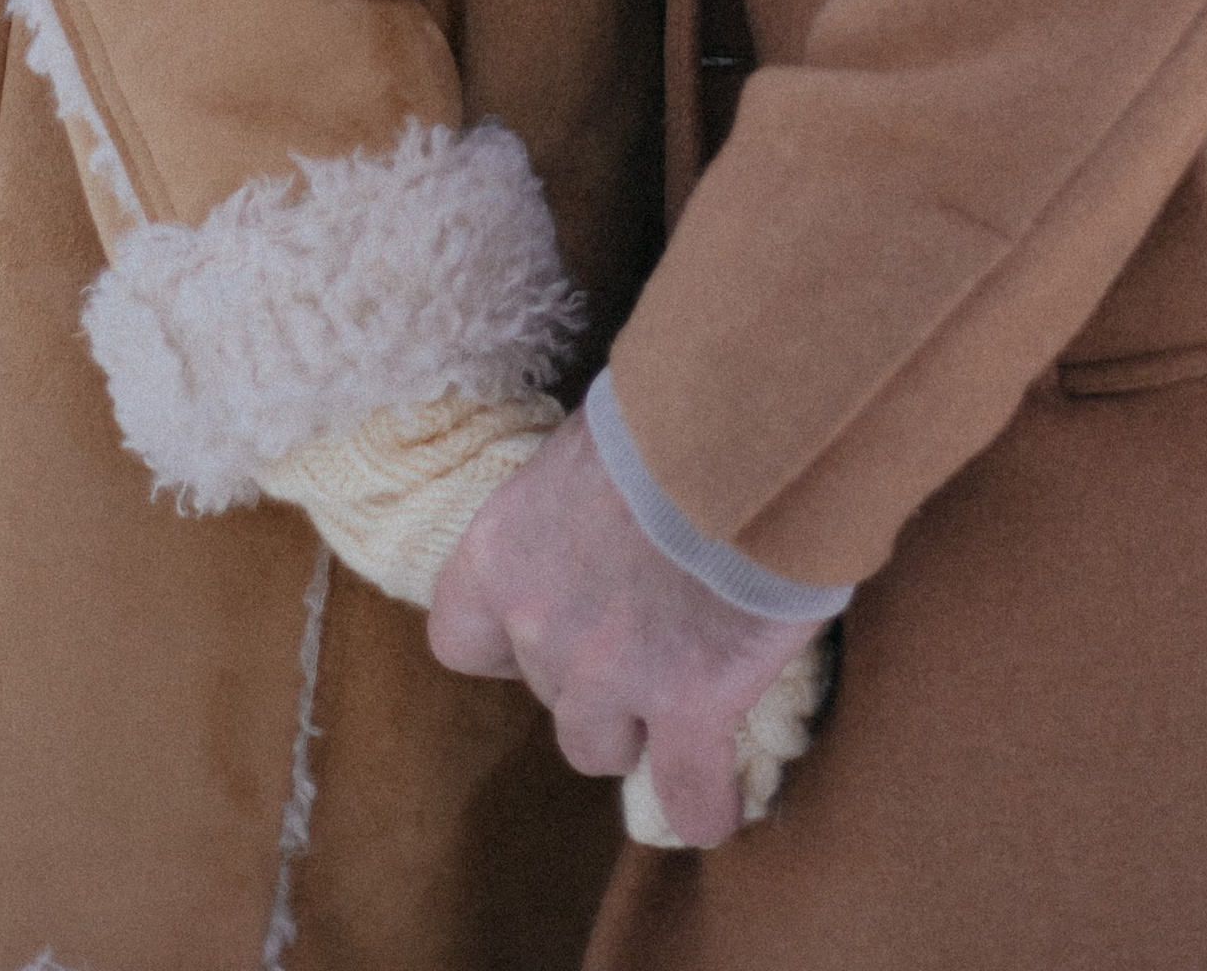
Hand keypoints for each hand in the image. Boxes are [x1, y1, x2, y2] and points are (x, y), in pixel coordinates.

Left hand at [427, 405, 827, 847]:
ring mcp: (612, 674)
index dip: (506, 642)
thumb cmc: (677, 403)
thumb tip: (614, 508)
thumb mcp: (598, 440)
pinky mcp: (690, 704)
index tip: (549, 624)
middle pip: (549, 692)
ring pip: (602, 746)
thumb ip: (584, 502)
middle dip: (595, 672)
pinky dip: (704, 803)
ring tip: (689, 695)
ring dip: (639, 726)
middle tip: (652, 629)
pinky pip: (688, 795)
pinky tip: (720, 801)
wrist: (747, 417)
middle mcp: (540, 624)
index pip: (460, 638)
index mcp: (503, 549)